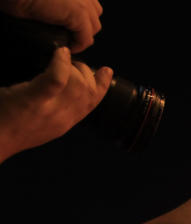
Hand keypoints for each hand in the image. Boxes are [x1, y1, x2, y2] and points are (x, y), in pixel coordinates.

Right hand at [0, 0, 103, 51]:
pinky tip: (66, 46)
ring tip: (67, 40)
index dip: (83, 18)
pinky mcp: (79, 14)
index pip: (92, 7)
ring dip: (81, 36)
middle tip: (70, 35)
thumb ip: (64, 5)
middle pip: (95, 17)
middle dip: (85, 27)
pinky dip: (77, 45)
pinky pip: (86, 38)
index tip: (71, 26)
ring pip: (93, 28)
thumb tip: (66, 20)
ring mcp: (84, 3)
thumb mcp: (53, 0)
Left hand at [0, 46, 110, 161]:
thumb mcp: (38, 123)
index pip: (92, 104)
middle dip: (86, 71)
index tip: (106, 70)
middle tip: (72, 61)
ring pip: (78, 85)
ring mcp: (50, 111)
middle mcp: (62, 118)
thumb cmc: (6, 128)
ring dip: (74, 66)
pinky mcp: (34, 102)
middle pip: (88, 92)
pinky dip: (61, 63)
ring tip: (63, 56)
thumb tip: (58, 88)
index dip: (103, 85)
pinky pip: (56, 80)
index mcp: (64, 123)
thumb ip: (53, 109)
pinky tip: (60, 54)